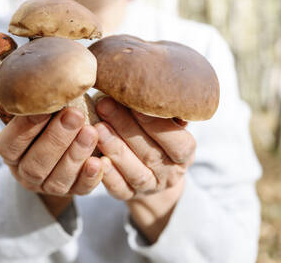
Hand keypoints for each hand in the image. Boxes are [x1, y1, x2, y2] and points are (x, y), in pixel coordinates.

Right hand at [0, 107, 102, 216]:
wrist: (67, 140)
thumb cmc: (51, 115)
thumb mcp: (40, 106)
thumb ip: (41, 97)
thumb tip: (52, 70)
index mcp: (10, 151)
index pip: (10, 144)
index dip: (25, 127)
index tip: (44, 107)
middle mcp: (25, 172)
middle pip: (35, 164)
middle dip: (56, 139)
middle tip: (74, 115)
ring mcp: (48, 186)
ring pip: (58, 179)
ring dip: (75, 154)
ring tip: (91, 132)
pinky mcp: (72, 192)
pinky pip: (81, 189)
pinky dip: (91, 176)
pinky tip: (101, 160)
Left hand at [95, 97, 195, 242]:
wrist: (153, 173)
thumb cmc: (157, 136)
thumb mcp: (168, 124)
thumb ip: (164, 111)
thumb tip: (158, 85)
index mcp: (185, 153)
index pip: (177, 141)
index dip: (157, 123)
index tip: (136, 101)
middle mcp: (170, 173)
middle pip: (150, 153)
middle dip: (126, 127)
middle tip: (104, 104)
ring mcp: (150, 187)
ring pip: (135, 172)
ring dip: (115, 148)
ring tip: (97, 128)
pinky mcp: (128, 196)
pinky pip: (119, 189)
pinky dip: (108, 176)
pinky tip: (96, 159)